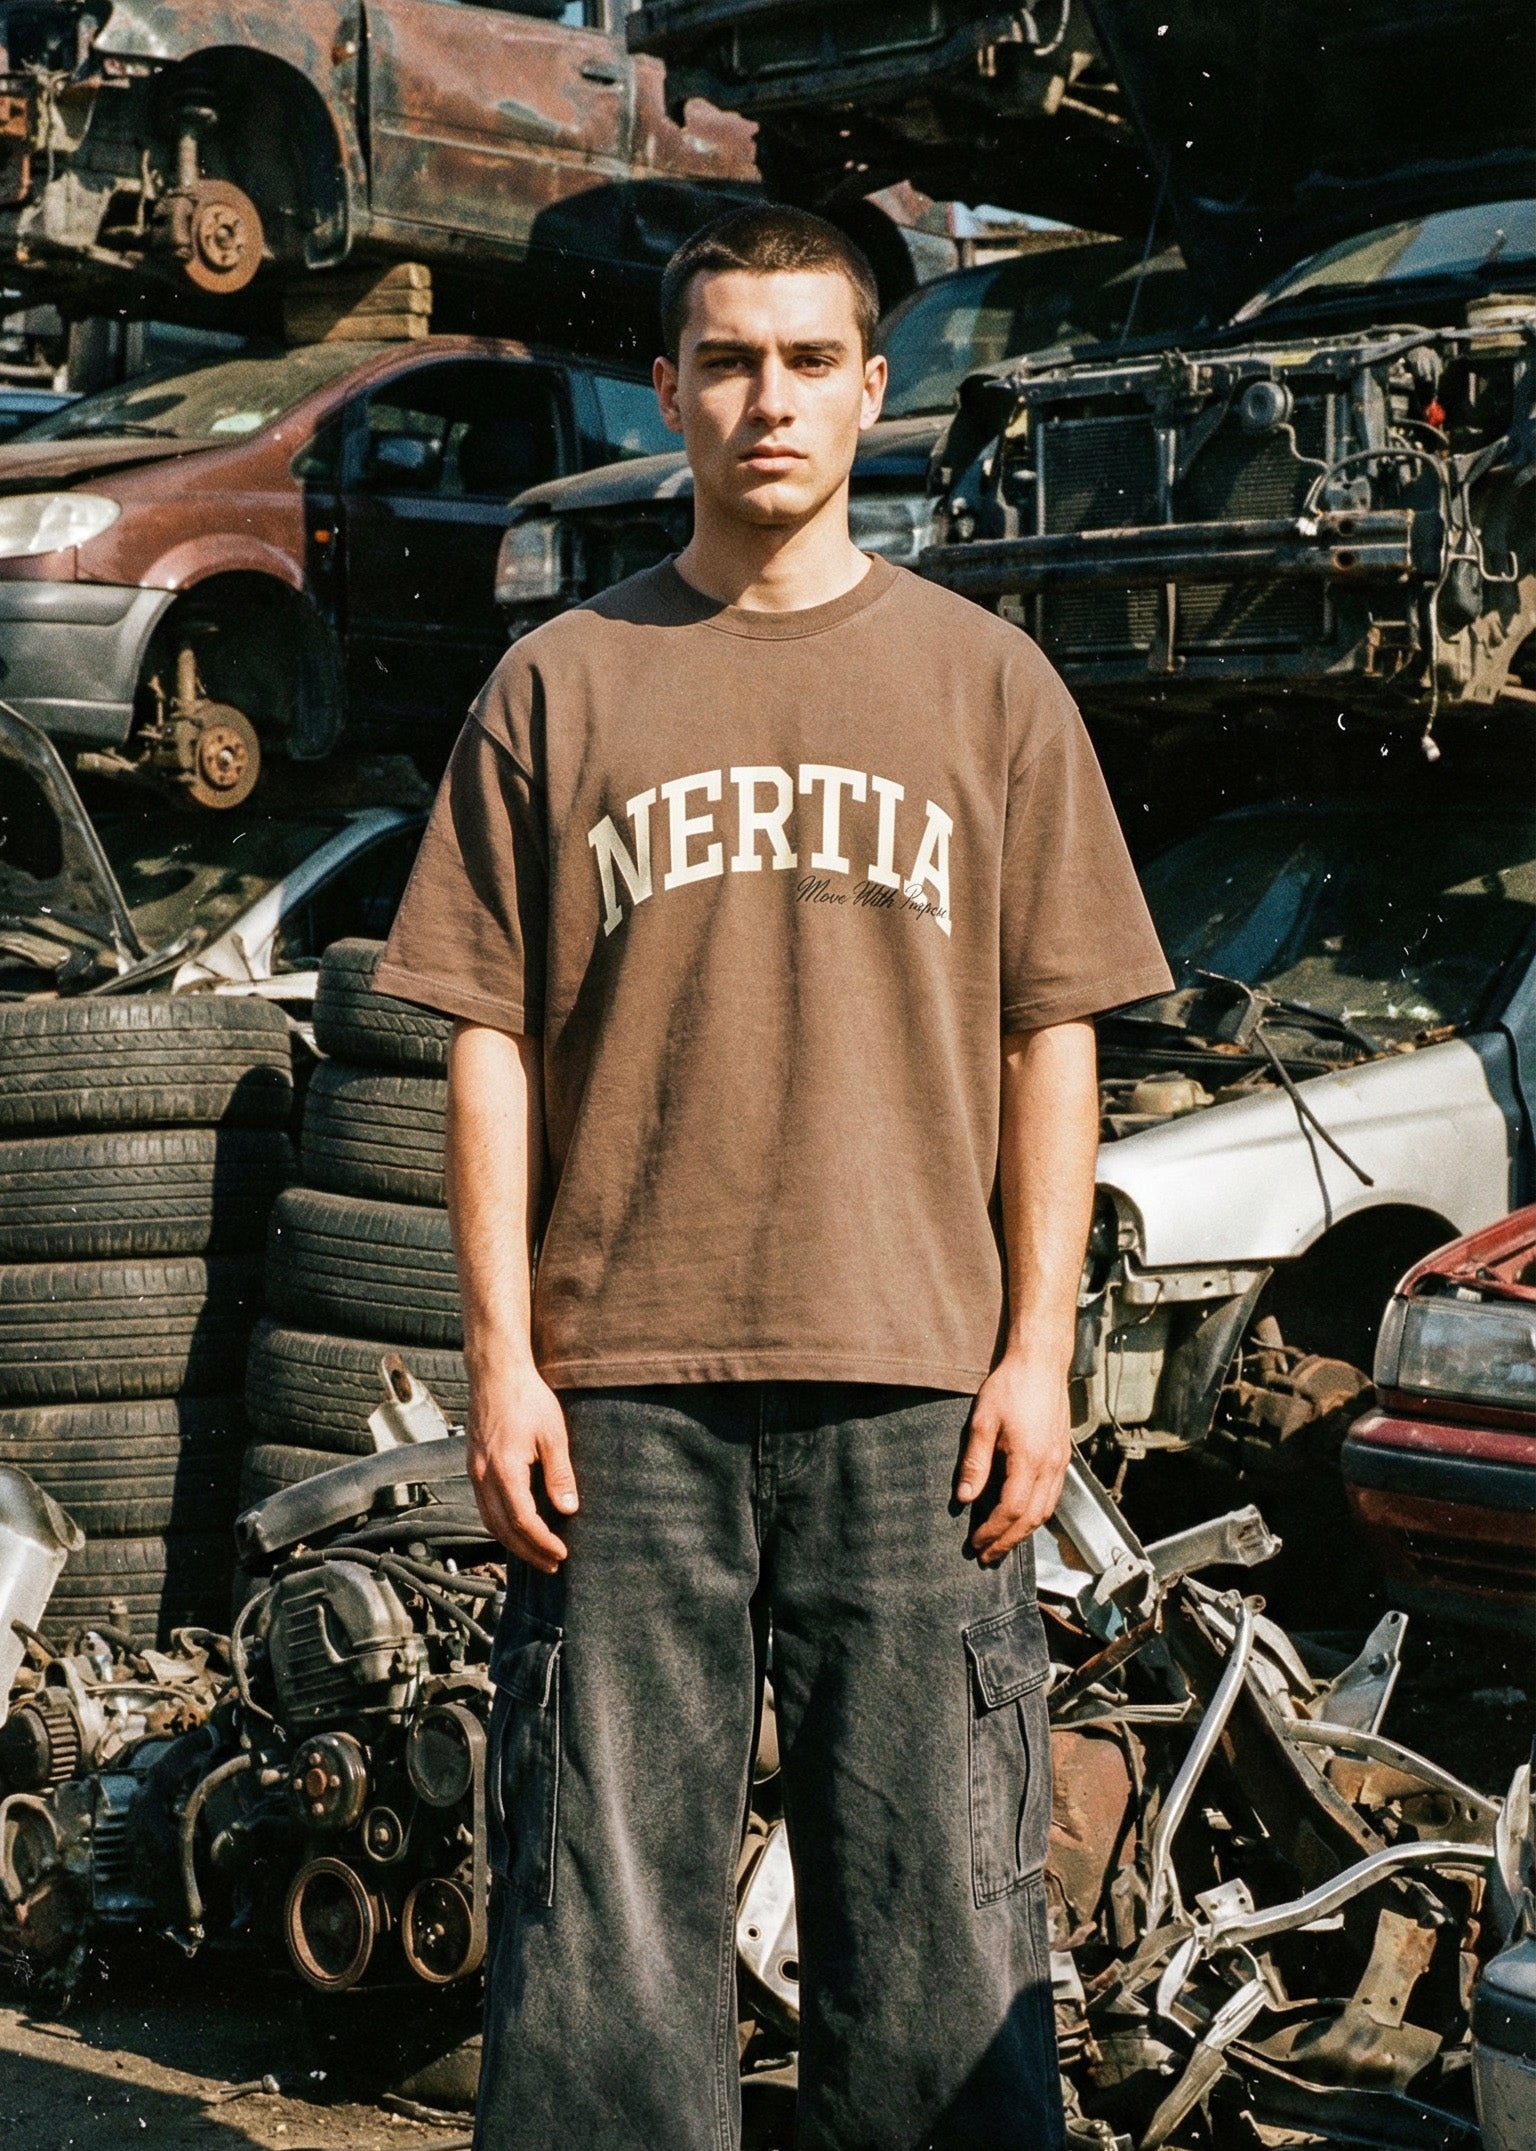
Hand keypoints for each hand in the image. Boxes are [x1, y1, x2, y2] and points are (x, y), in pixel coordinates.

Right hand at [466, 1362, 577, 1573]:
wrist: (496, 1373)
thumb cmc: (527, 1398)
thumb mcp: (553, 1435)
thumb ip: (559, 1474)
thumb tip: (568, 1509)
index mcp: (504, 1470)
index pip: (522, 1521)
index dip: (541, 1542)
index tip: (561, 1553)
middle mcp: (483, 1476)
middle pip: (502, 1529)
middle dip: (527, 1551)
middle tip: (552, 1563)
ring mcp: (474, 1471)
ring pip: (489, 1520)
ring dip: (512, 1542)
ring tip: (536, 1552)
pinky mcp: (474, 1465)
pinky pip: (484, 1506)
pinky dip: (501, 1524)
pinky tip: (517, 1526)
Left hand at [957, 1350, 1071, 1564]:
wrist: (1041, 1362)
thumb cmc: (1010, 1387)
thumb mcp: (982, 1422)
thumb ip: (974, 1463)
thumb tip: (965, 1499)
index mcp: (1030, 1460)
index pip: (1011, 1510)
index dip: (993, 1532)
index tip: (975, 1544)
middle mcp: (1051, 1466)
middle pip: (1032, 1518)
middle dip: (1008, 1541)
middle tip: (987, 1556)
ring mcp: (1061, 1462)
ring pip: (1046, 1511)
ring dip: (1024, 1532)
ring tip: (1003, 1544)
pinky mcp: (1063, 1455)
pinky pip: (1053, 1496)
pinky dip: (1037, 1514)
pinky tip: (1022, 1517)